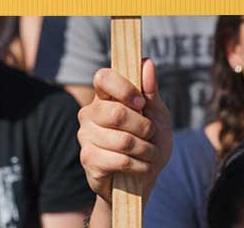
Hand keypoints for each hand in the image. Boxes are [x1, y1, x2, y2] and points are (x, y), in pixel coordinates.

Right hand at [77, 59, 171, 204]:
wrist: (143, 180)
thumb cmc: (150, 141)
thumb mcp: (157, 114)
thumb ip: (151, 91)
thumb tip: (147, 62)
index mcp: (104, 95)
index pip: (103, 77)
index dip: (124, 88)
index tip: (142, 102)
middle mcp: (89, 112)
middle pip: (116, 113)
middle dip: (143, 127)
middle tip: (150, 134)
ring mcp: (85, 136)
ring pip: (122, 140)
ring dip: (145, 150)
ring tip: (149, 153)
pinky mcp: (88, 160)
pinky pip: (119, 160)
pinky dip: (139, 166)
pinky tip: (140, 167)